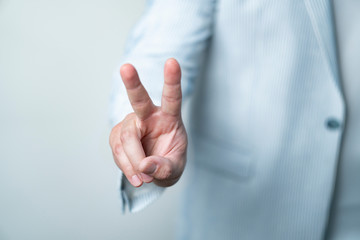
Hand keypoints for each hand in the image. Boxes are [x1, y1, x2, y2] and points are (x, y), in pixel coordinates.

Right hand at [109, 58, 186, 187]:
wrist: (153, 172)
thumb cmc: (168, 163)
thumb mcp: (174, 169)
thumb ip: (164, 168)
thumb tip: (145, 166)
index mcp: (169, 117)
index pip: (172, 97)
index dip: (172, 80)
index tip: (172, 62)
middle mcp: (148, 116)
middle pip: (139, 100)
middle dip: (133, 83)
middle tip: (126, 67)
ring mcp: (131, 124)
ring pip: (126, 138)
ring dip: (133, 162)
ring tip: (143, 179)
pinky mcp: (118, 135)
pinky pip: (117, 150)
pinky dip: (125, 166)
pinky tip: (135, 175)